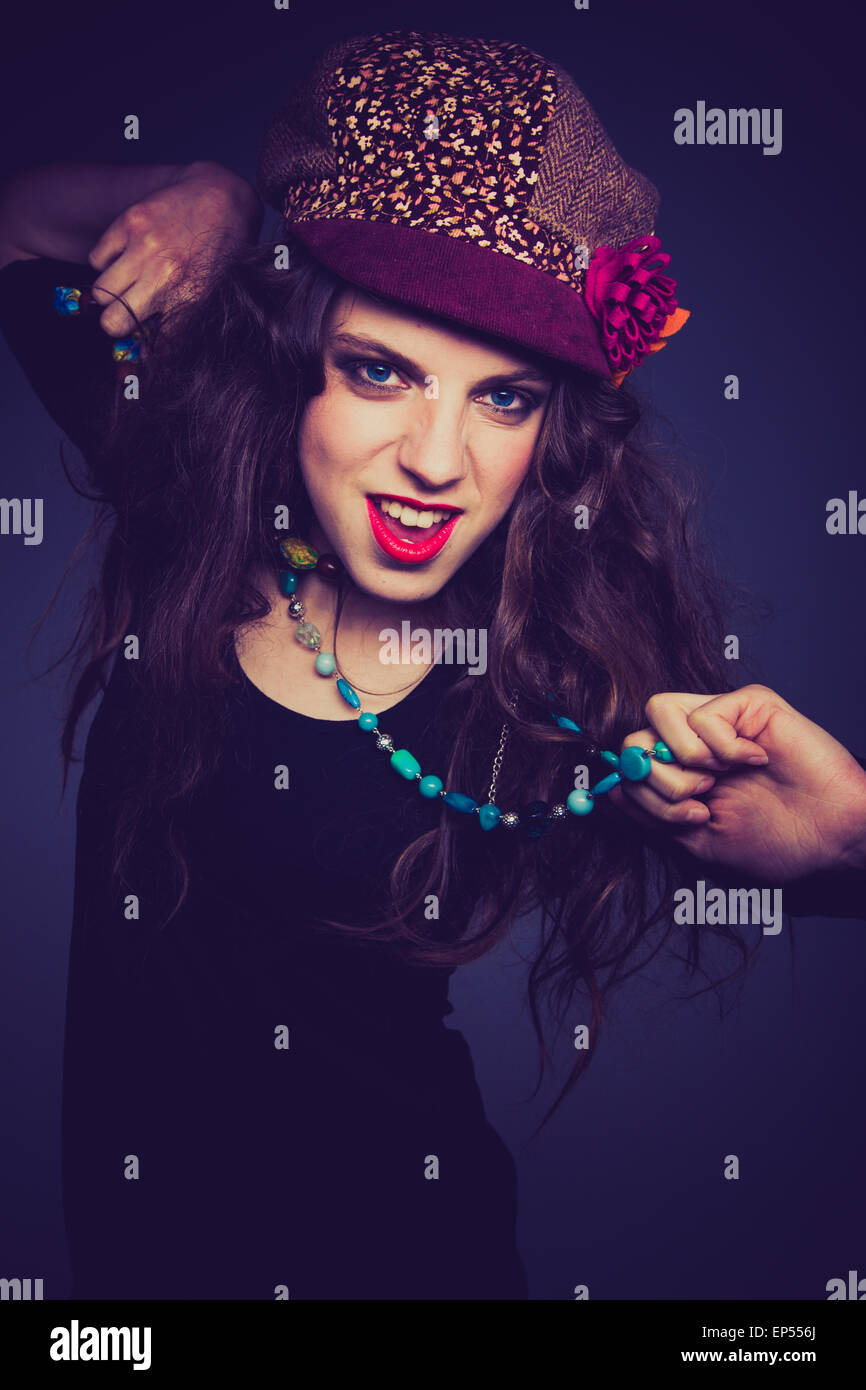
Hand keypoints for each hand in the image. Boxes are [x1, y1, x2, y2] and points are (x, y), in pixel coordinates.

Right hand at [87, 161, 261, 337]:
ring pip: (100, 293)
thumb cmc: (222, 247)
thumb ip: (189, 318)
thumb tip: (158, 350)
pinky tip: (125, 258)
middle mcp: (165, 276)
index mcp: (192, 298)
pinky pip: (96, 259)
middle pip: (113, 323)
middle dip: (118, 323)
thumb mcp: (217, 290)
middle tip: (129, 313)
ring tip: (127, 284)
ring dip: (109, 293)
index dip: (148, 348)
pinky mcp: (128, 224)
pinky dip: (105, 262)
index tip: (146, 344)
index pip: (156, 345)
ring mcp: (144, 249)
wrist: (221, 195)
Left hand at [606, 685, 865, 881]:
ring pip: (657, 711)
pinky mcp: (748, 704)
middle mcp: (695, 741)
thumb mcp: (699, 841)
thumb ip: (653, 814)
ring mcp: (721, 719)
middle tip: (699, 803)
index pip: (627, 760)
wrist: (832, 837)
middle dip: (657, 780)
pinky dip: (724, 749)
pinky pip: (703, 715)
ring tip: (717, 780)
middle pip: (634, 735)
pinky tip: (755, 762)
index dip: (636, 788)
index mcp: (681, 772)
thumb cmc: (779, 841)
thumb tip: (612, 790)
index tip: (677, 817)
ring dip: (682, 759)